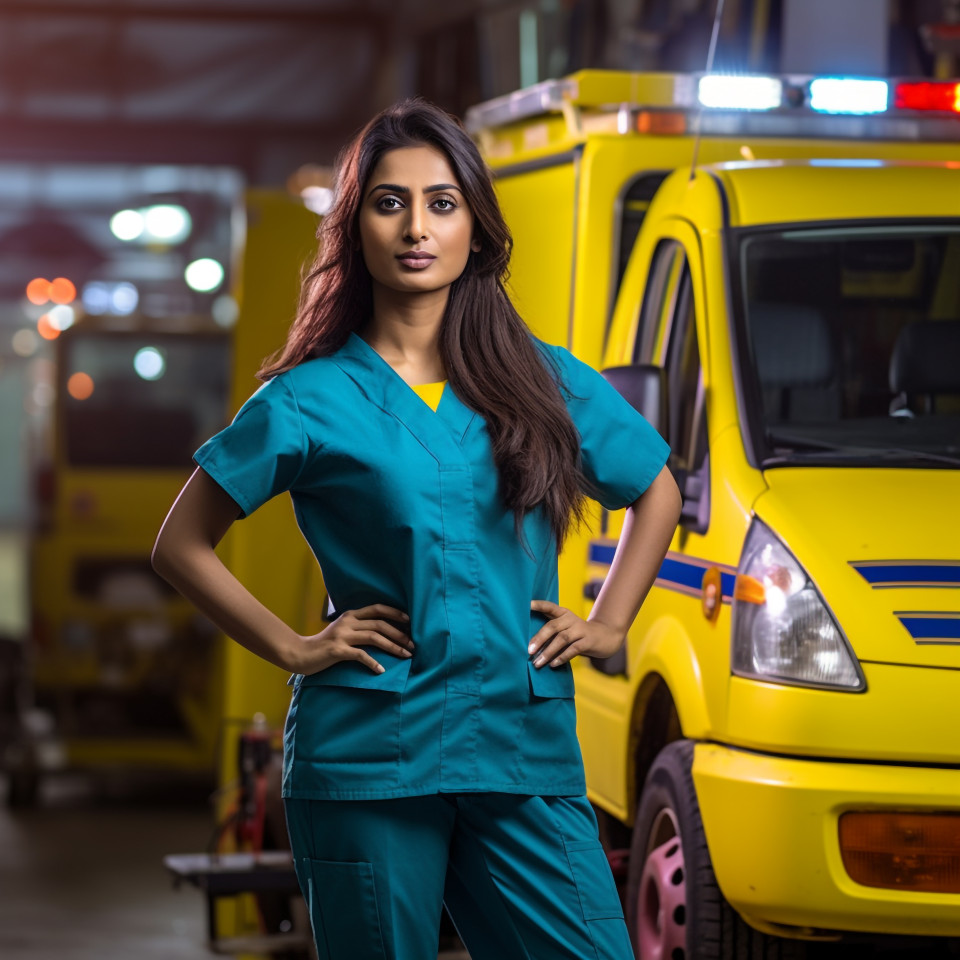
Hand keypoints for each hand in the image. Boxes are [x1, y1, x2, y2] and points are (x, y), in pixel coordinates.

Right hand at [290, 604, 413, 674]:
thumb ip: (359, 628)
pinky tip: (381, 670)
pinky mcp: (337, 650)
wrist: (301, 654)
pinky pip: (360, 655)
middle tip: (413, 645)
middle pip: (380, 624)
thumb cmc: (325, 645)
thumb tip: (384, 633)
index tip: (410, 621)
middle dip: (399, 634)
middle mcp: (348, 622)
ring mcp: (342, 635)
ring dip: (393, 646)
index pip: (377, 608)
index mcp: (351, 615)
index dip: (395, 613)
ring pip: (374, 637)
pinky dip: (373, 663)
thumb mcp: (342, 630)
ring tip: (406, 655)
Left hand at [528, 600, 624, 667]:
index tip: (527, 604)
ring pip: (561, 640)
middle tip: (529, 650)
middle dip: (539, 639)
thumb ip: (552, 630)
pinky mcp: (588, 641)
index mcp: (563, 613)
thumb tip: (531, 644)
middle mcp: (571, 619)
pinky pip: (573, 649)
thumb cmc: (578, 634)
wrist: (605, 637)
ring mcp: (580, 630)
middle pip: (552, 626)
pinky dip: (562, 657)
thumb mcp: (566, 627)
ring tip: (537, 663)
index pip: (549, 606)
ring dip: (548, 652)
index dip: (539, 605)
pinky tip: (553, 664)